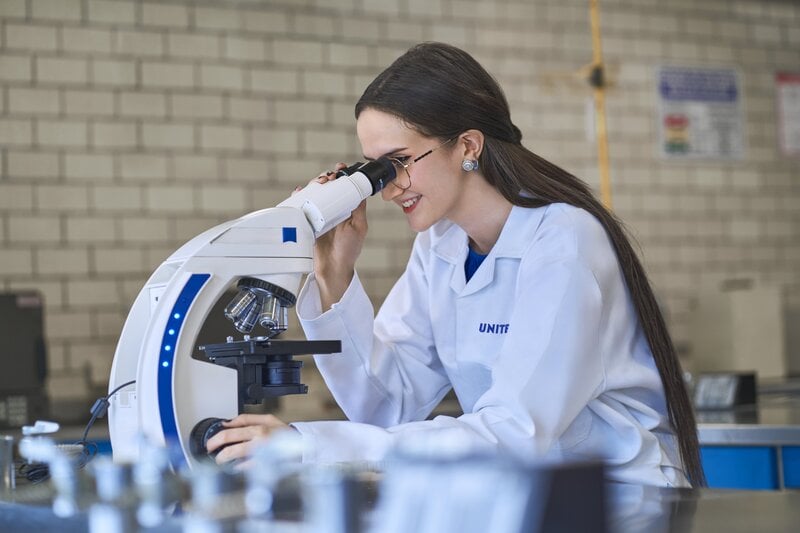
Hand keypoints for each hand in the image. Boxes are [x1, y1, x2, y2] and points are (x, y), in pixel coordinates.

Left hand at [206, 413, 295, 465]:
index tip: (211, 443)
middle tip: (211, 451)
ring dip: (222, 458)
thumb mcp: (268, 419)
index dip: (216, 437)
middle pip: (229, 440)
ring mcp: (261, 451)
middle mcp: (259, 438)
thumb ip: (247, 419)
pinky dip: (236, 467)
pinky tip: (234, 467)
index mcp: (259, 426)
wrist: (303, 446)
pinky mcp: (264, 464)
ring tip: (221, 460)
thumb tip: (226, 423)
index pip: (230, 430)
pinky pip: (244, 467)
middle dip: (214, 446)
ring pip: (234, 453)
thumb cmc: (285, 434)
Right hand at [308, 163, 368, 310]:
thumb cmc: (348, 251)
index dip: (341, 176)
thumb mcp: (358, 227)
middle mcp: (332, 210)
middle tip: (327, 178)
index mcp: (346, 209)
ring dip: (313, 184)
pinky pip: (301, 205)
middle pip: (326, 187)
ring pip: (314, 193)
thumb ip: (359, 210)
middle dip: (325, 177)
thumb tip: (361, 191)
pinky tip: (298, 191)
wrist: (332, 268)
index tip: (340, 169)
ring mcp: (318, 215)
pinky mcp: (307, 221)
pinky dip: (298, 196)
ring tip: (317, 183)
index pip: (343, 187)